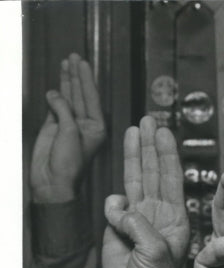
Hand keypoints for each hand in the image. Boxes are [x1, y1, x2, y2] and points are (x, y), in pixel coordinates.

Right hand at [29, 54, 106, 203]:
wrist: (52, 181)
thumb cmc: (68, 162)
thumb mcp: (69, 133)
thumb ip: (64, 110)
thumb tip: (54, 93)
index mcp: (97, 127)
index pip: (92, 97)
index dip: (86, 78)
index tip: (82, 62)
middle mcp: (86, 124)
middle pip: (82, 94)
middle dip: (77, 76)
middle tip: (74, 56)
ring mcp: (70, 124)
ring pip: (69, 98)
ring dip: (67, 81)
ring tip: (66, 63)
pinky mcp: (55, 127)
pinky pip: (56, 106)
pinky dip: (55, 95)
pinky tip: (56, 84)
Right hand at [102, 117, 189, 267]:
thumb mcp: (157, 253)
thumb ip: (140, 227)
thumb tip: (121, 208)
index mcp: (176, 219)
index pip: (173, 179)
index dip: (168, 154)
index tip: (165, 131)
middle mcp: (159, 214)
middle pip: (155, 172)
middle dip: (151, 146)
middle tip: (148, 119)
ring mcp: (139, 220)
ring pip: (136, 181)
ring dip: (134, 156)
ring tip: (133, 130)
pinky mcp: (119, 229)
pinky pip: (114, 206)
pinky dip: (113, 205)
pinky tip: (116, 212)